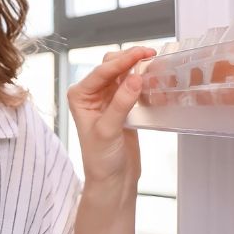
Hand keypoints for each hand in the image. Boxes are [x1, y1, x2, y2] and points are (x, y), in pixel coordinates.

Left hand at [66, 46, 154, 196]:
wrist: (112, 180)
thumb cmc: (100, 160)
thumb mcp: (108, 130)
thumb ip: (120, 103)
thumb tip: (135, 78)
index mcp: (79, 96)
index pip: (101, 72)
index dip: (122, 60)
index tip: (141, 53)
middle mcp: (91, 94)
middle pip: (111, 66)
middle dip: (129, 58)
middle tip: (150, 54)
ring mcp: (107, 98)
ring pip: (123, 73)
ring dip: (137, 67)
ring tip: (154, 61)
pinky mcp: (122, 105)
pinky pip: (132, 85)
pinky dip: (142, 79)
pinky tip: (153, 76)